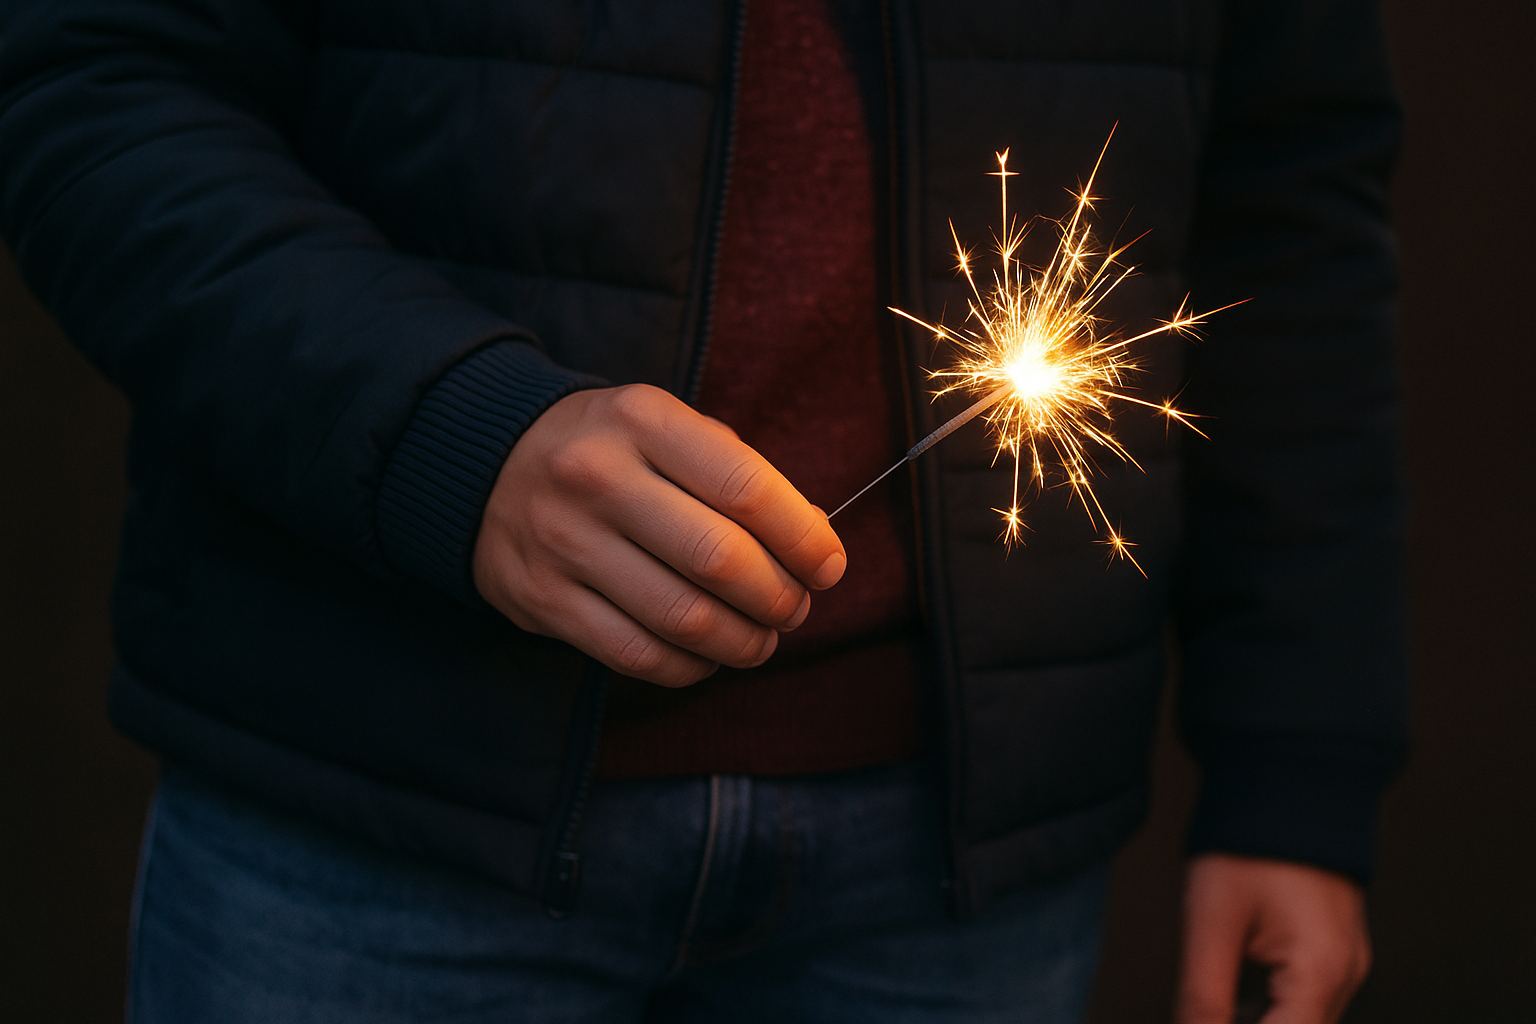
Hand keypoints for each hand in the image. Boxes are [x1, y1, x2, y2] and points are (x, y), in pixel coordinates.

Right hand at [472, 384, 845, 686]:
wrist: (488, 464)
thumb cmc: (611, 450)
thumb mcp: (668, 428)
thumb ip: (739, 475)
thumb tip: (812, 544)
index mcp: (643, 420)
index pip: (747, 489)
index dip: (804, 540)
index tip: (827, 567)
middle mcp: (598, 477)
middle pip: (720, 560)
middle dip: (778, 598)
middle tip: (794, 608)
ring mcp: (564, 542)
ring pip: (682, 618)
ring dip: (742, 642)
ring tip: (760, 638)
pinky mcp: (542, 600)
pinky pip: (636, 654)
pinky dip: (689, 667)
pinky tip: (707, 655)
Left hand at [1177, 854, 1370, 1023]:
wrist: (1284, 780)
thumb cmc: (1247, 844)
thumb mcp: (1211, 923)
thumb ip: (1204, 997)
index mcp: (1320, 972)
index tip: (1198, 1022)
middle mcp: (1345, 976)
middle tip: (1202, 1008)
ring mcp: (1345, 963)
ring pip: (1301, 1020)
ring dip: (1257, 1018)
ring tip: (1212, 1001)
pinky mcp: (1334, 950)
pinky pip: (1305, 999)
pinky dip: (1270, 1006)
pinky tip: (1232, 991)